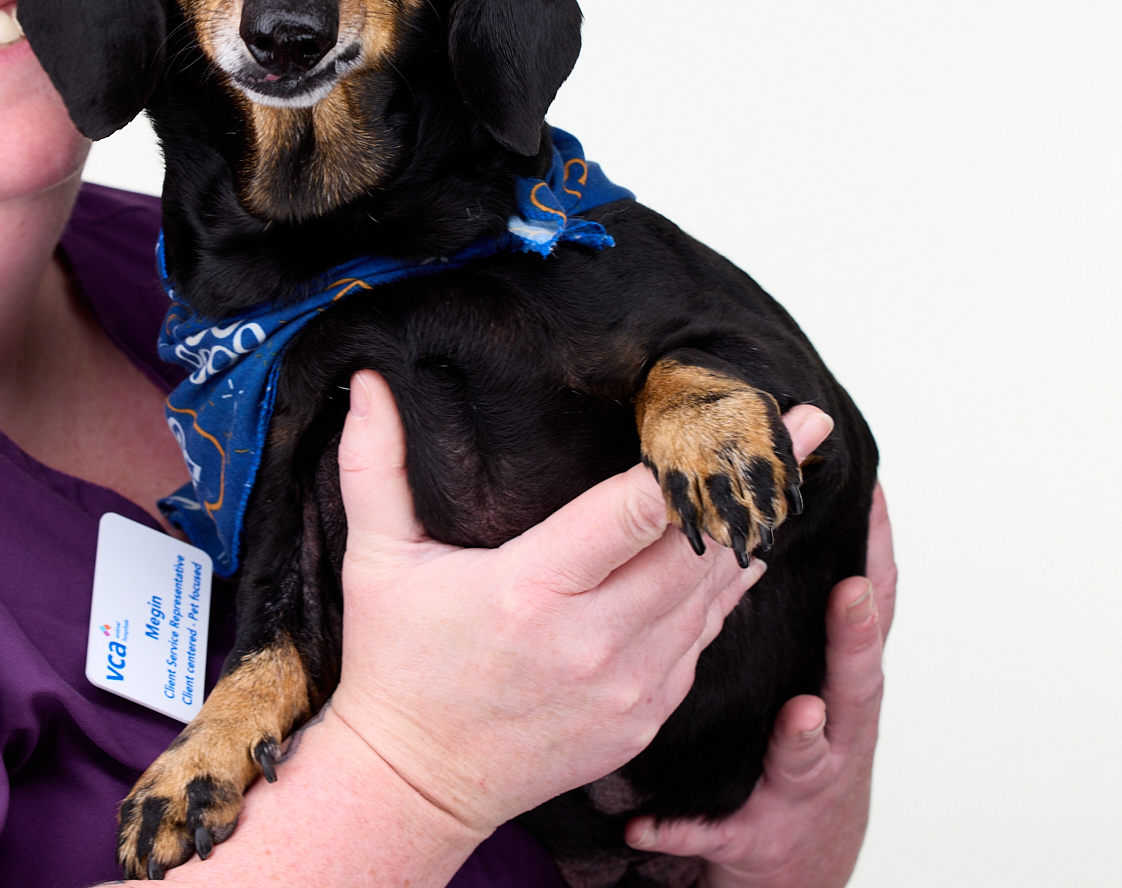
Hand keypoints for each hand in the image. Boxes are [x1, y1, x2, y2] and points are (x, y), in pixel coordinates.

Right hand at [328, 370, 768, 836]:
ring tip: (778, 481)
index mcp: (534, 589)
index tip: (763, 418)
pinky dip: (723, 594)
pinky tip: (737, 555)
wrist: (415, 783)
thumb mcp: (376, 560)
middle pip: (704, 548)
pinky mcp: (643, 717)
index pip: (643, 510)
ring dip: (749, 536)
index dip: (708, 458)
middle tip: (801, 432)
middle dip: (756, 485)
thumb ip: (374, 465)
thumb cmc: (397, 665)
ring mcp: (628, 686)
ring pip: (716, 597)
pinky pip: (701, 642)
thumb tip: (365, 382)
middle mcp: (595, 641)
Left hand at [625, 413, 895, 887]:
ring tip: (801, 714)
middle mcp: (833, 726)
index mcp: (837, 677)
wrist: (791, 846)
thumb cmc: (798, 735)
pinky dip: (686, 827)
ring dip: (807, 736)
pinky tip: (646, 825)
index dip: (875, 558)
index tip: (875, 499)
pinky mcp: (752, 832)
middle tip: (849, 591)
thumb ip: (785, 601)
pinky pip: (718, 829)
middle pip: (855, 678)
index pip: (863, 608)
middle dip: (854, 635)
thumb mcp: (809, 667)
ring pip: (810, 756)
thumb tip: (771, 509)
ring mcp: (799, 782)